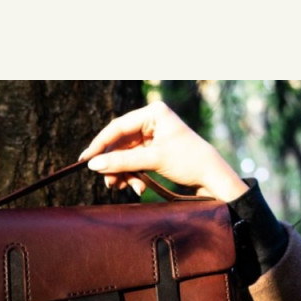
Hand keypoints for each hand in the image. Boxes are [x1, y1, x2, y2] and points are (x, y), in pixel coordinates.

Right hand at [79, 101, 248, 201]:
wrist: (214, 178)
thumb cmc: (189, 161)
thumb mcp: (153, 160)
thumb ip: (122, 161)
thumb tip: (93, 165)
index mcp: (154, 112)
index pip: (119, 127)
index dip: (100, 144)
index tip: (86, 160)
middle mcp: (152, 121)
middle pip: (121, 143)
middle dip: (114, 164)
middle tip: (107, 182)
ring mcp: (154, 136)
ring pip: (126, 155)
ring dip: (122, 173)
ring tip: (121, 188)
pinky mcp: (156, 151)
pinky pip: (135, 162)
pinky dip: (132, 175)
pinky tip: (137, 188)